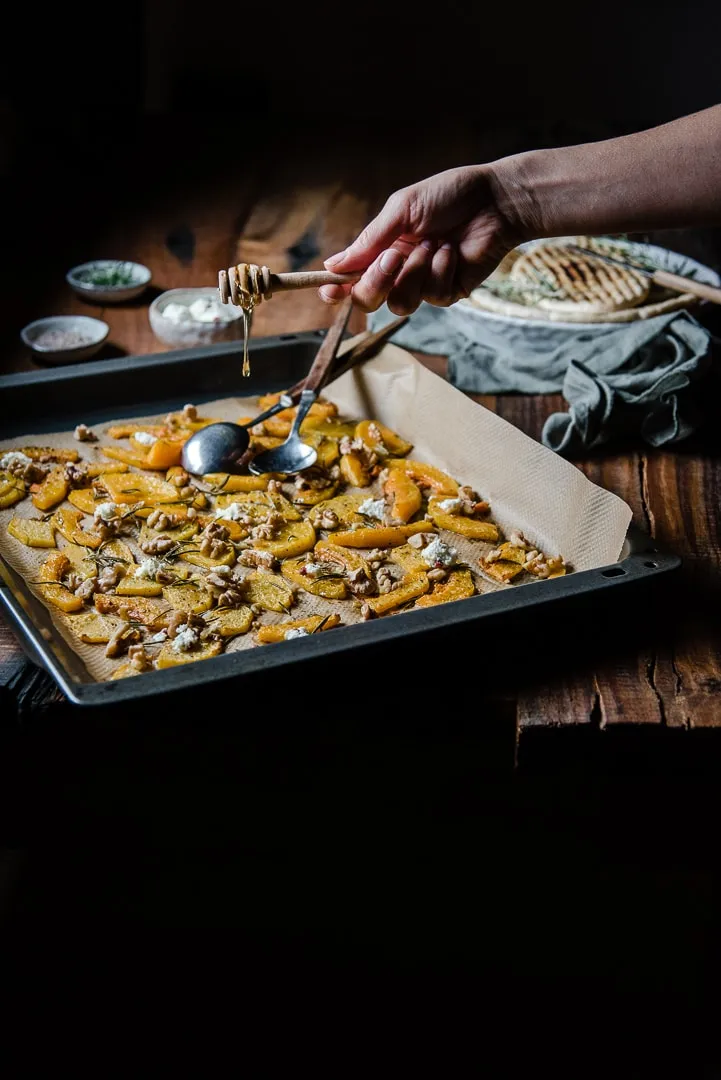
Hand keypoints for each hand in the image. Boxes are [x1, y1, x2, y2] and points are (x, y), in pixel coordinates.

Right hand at [319, 165, 520, 314]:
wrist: (494, 201)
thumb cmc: (448, 196)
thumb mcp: (401, 210)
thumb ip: (369, 240)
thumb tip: (333, 264)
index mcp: (382, 248)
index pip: (351, 278)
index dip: (337, 288)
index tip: (330, 289)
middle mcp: (399, 270)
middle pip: (369, 300)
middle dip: (376, 281)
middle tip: (392, 257)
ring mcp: (423, 284)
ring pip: (400, 304)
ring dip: (414, 273)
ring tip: (433, 244)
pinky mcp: (448, 292)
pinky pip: (433, 295)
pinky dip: (440, 270)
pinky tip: (452, 250)